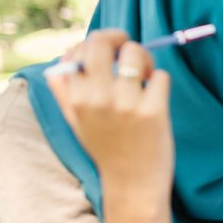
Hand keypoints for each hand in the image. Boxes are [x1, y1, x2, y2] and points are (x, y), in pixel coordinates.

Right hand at [45, 29, 172, 198]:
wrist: (133, 184)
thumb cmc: (107, 149)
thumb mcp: (76, 122)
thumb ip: (65, 91)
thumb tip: (62, 58)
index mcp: (76, 97)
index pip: (80, 47)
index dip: (98, 42)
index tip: (110, 49)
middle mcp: (98, 98)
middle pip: (104, 42)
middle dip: (120, 38)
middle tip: (130, 50)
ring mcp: (126, 104)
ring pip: (136, 53)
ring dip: (145, 59)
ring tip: (145, 76)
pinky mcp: (152, 112)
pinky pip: (160, 76)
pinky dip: (160, 82)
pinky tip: (155, 99)